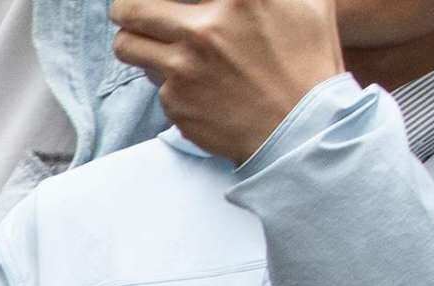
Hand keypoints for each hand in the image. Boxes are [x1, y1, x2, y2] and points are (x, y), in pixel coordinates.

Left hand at [113, 0, 344, 164]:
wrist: (301, 127)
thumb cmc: (309, 60)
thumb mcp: (309, 4)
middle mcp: (205, 29)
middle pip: (132, 8)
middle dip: (124, 7)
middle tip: (125, 9)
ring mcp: (184, 67)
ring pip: (126, 45)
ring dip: (131, 39)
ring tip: (142, 39)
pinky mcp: (174, 100)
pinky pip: (152, 80)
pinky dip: (164, 75)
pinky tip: (190, 79)